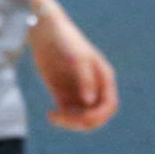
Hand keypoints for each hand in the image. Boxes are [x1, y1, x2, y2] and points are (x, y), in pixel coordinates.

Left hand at [31, 12, 118, 131]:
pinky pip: (67, 114)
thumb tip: (89, 102)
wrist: (45, 31)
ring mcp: (78, 91)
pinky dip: (61, 119)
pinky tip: (51, 115)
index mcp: (104, 78)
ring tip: (54, 117)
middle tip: (64, 119)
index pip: (109, 105)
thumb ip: (86, 80)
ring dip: (71, 123)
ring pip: (82, 118)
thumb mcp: (78, 59)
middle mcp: (94, 87)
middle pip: (97, 116)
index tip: (81, 117)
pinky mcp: (63, 93)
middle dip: (83, 122)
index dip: (99, 116)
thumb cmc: (66, 41)